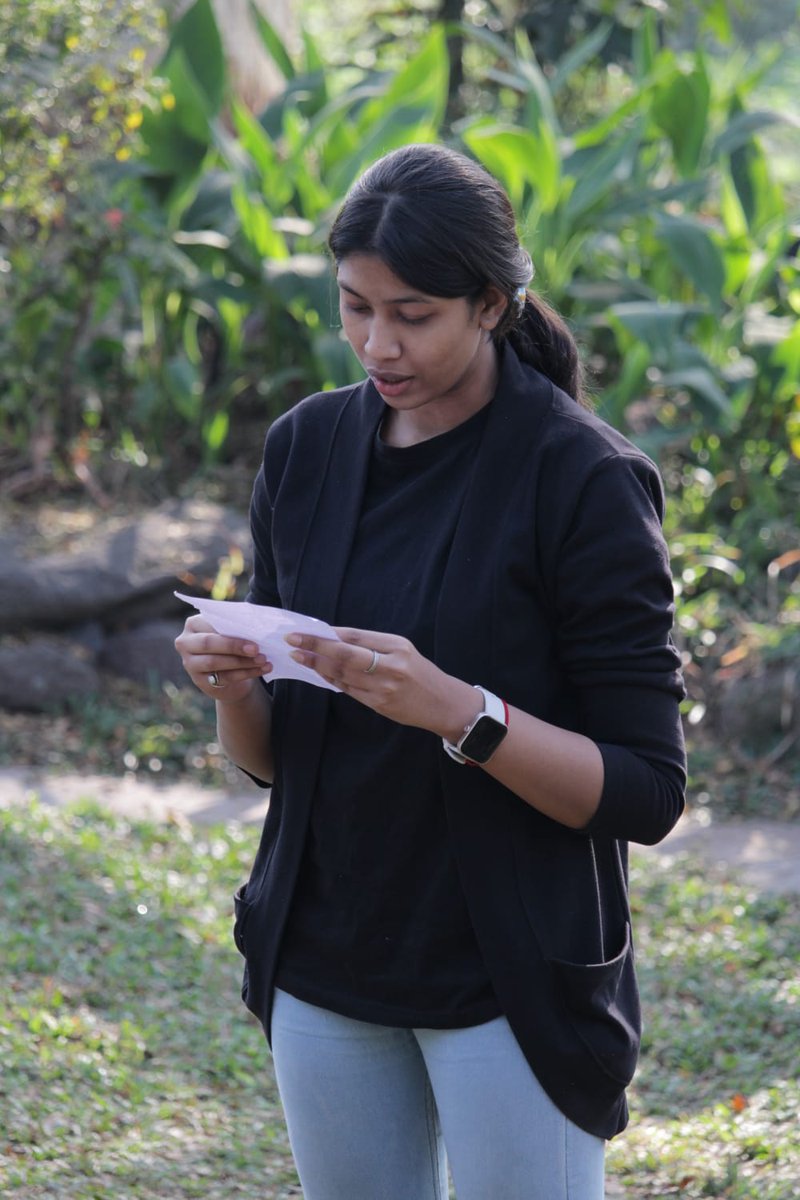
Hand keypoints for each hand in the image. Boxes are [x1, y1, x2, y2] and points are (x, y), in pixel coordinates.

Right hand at [174, 616, 271, 702]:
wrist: (229, 671)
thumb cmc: (231, 643)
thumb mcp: (230, 632)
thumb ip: (235, 628)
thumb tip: (253, 627)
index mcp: (192, 624)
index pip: (208, 624)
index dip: (229, 629)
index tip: (252, 633)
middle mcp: (185, 643)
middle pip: (207, 643)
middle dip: (234, 646)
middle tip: (256, 649)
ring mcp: (190, 664)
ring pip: (215, 662)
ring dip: (242, 662)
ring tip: (262, 660)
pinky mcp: (200, 681)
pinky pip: (224, 678)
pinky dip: (246, 673)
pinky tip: (261, 669)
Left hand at [286, 626, 480, 739]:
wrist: (443, 703)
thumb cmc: (419, 673)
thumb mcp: (401, 650)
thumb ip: (371, 644)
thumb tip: (335, 638)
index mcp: (397, 646)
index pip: (354, 636)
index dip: (327, 634)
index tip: (304, 631)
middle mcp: (391, 665)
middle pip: (345, 654)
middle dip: (315, 647)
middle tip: (292, 642)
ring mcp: (385, 687)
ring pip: (343, 674)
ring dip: (318, 665)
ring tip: (300, 657)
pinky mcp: (380, 704)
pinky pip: (350, 690)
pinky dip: (332, 680)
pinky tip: (320, 673)